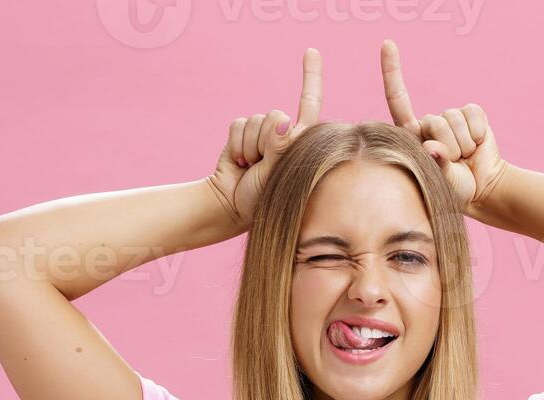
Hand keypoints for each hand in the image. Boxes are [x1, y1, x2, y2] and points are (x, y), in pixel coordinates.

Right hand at [208, 48, 324, 229]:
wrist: (232, 205)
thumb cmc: (263, 198)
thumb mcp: (278, 176)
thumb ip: (281, 148)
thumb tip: (281, 122)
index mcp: (302, 141)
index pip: (310, 103)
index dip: (311, 76)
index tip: (310, 51)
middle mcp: (284, 133)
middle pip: (275, 115)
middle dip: (265, 141)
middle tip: (262, 166)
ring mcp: (264, 133)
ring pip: (256, 120)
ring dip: (249, 146)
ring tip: (251, 166)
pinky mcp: (244, 132)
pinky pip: (239, 123)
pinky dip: (237, 143)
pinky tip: (240, 161)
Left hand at [379, 40, 508, 213]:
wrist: (483, 185)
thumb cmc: (455, 187)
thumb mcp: (441, 182)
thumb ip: (436, 166)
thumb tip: (432, 148)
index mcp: (412, 134)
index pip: (398, 98)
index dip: (392, 71)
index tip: (387, 44)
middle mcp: (429, 122)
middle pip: (434, 121)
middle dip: (448, 146)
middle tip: (455, 162)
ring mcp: (451, 117)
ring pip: (454, 119)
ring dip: (464, 144)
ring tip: (465, 156)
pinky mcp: (472, 114)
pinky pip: (473, 114)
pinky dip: (478, 132)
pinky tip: (477, 144)